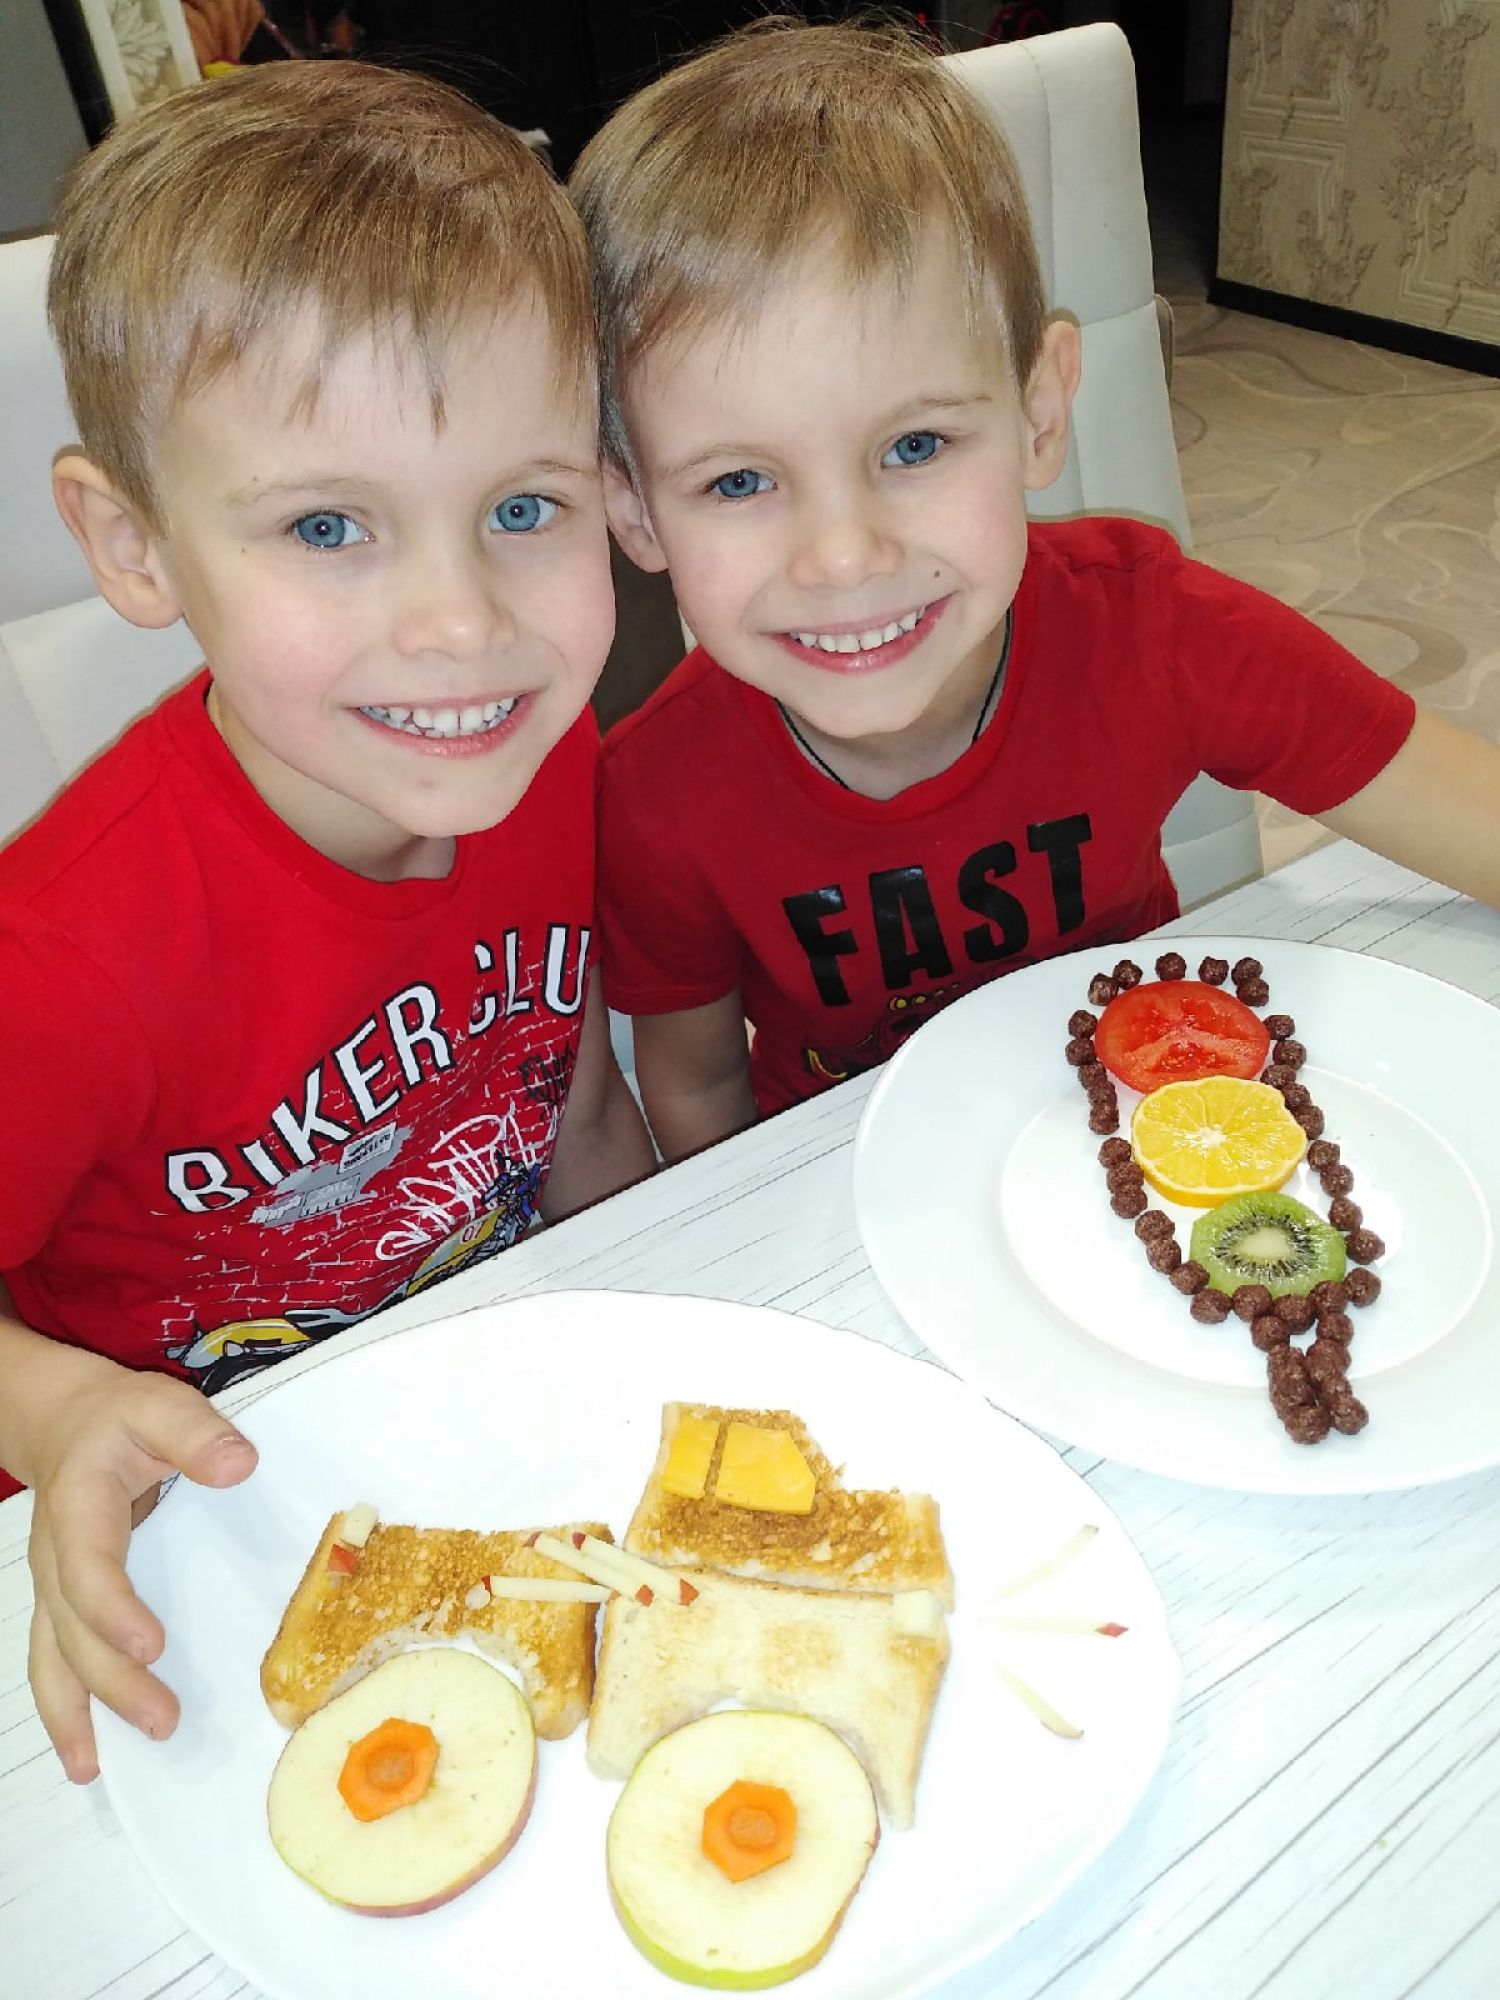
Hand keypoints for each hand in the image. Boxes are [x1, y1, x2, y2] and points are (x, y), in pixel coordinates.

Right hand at [25, 1356, 256, 1780]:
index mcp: (79, 1513)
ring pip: (52, 1659)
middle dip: (112, 1684)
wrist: (62, 1422)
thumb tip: (240, 1465)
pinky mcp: (62, 1604)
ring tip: (95, 1768)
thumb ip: (196, 1434)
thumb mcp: (158, 1407)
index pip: (89, 1572)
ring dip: (75, 1714)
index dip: (114, 1612)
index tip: (152, 1646)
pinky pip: (56, 1662)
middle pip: (73, 1634)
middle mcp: (56, 1561)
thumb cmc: (116, 1419)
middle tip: (162, 1720)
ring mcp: (53, 1588)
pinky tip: (89, 1754)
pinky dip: (68, 1710)